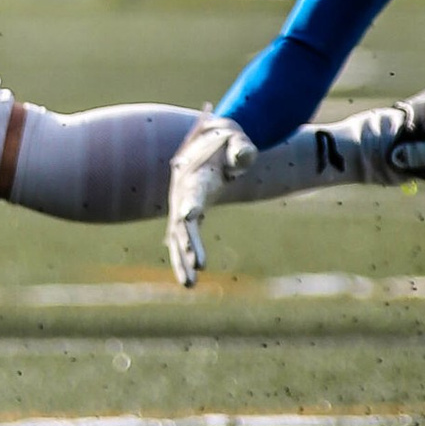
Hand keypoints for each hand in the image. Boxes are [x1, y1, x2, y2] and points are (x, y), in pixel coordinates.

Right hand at [165, 112, 252, 288]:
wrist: (212, 139)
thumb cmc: (228, 140)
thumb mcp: (237, 139)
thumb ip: (241, 148)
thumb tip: (245, 156)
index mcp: (195, 176)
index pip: (192, 194)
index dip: (190, 206)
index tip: (190, 218)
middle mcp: (183, 193)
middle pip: (183, 224)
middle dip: (188, 247)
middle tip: (198, 268)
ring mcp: (182, 205)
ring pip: (179, 238)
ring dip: (183, 262)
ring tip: (190, 286)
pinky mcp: (187, 213)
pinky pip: (183, 240)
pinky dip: (185, 258)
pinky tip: (189, 279)